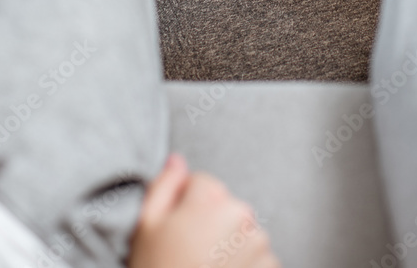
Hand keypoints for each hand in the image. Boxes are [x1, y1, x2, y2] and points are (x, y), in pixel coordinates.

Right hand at [130, 155, 279, 267]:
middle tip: (189, 254)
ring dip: (228, 246)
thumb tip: (177, 160)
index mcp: (210, 199)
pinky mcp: (270, 266)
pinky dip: (244, 266)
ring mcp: (259, 242)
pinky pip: (257, 256)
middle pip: (225, 206)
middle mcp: (241, 215)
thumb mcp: (146, 227)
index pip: (203, 183)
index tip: (176, 231)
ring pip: (242, 231)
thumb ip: (164, 186)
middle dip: (211, 223)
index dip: (185, 205)